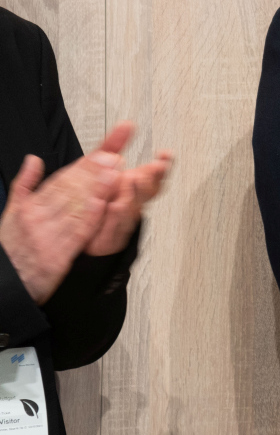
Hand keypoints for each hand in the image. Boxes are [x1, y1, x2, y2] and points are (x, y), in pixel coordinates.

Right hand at [1, 145, 118, 305]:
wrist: (4, 283)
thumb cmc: (11, 247)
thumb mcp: (10, 213)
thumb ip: (25, 185)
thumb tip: (33, 160)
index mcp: (30, 206)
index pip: (61, 180)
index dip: (84, 165)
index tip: (103, 152)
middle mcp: (39, 218)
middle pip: (71, 191)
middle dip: (95, 172)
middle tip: (114, 156)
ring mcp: (48, 237)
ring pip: (76, 208)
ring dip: (97, 190)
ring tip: (114, 173)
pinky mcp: (56, 257)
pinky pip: (76, 235)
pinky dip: (89, 219)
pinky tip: (102, 205)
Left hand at [82, 122, 172, 256]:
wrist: (85, 241)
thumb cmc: (96, 203)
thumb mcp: (102, 169)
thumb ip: (113, 146)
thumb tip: (126, 125)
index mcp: (132, 187)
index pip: (153, 175)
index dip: (161, 164)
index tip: (165, 154)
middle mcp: (131, 204)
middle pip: (147, 192)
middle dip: (151, 178)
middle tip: (155, 166)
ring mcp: (121, 222)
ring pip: (132, 209)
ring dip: (134, 195)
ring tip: (132, 181)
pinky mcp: (109, 239)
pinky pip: (113, 228)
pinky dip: (113, 217)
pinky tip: (112, 204)